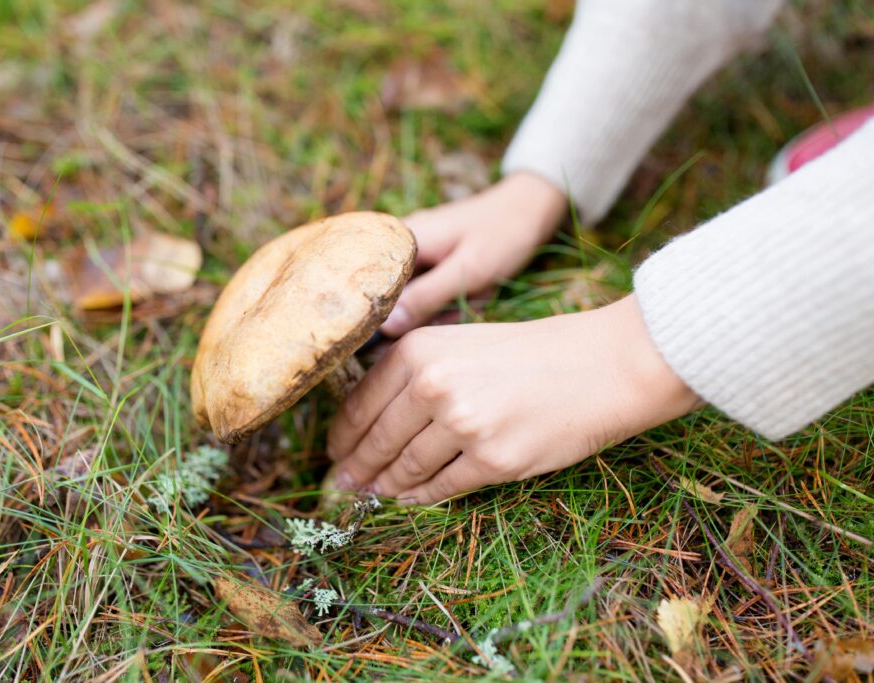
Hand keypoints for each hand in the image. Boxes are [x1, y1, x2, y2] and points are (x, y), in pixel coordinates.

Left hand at [329, 295, 699, 503]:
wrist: (600, 365)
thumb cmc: (530, 352)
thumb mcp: (460, 343)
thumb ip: (413, 374)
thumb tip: (366, 422)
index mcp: (419, 351)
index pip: (360, 404)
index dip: (342, 435)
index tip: (334, 452)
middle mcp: (433, 386)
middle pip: (377, 441)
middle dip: (356, 468)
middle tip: (343, 484)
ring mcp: (463, 426)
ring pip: (405, 469)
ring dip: (384, 487)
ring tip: (372, 495)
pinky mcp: (493, 461)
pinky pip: (442, 488)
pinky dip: (421, 497)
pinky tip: (409, 499)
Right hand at [381, 172, 566, 336]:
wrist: (533, 209)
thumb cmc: (503, 233)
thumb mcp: (469, 269)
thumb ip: (426, 297)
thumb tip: (386, 327)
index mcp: (401, 239)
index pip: (369, 281)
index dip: (380, 311)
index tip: (403, 331)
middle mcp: (401, 246)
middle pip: (392, 296)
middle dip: (428, 311)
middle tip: (465, 302)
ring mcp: (418, 256)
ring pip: (415, 301)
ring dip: (446, 307)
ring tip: (479, 292)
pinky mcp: (433, 265)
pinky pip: (433, 296)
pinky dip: (454, 301)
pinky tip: (478, 292)